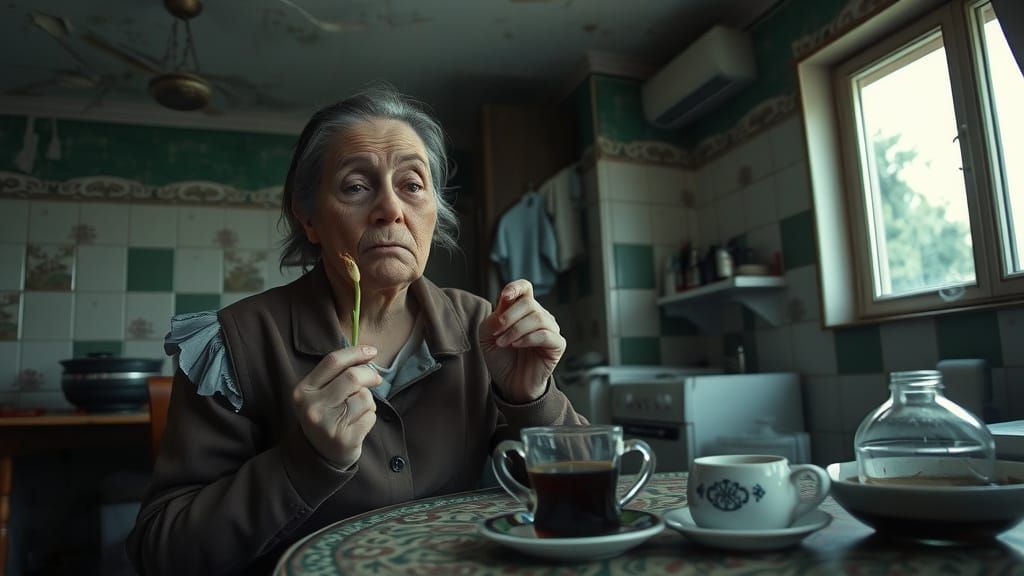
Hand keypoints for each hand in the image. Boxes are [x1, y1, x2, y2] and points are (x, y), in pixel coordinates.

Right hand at [291, 345, 380, 468]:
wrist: (320, 455)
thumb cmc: (326, 415)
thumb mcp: (321, 393)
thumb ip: (338, 374)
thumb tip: (367, 353)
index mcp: (303, 390)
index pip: (332, 361)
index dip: (355, 352)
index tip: (372, 351)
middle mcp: (312, 407)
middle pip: (352, 377)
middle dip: (370, 375)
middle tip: (377, 379)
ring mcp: (327, 424)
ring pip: (364, 398)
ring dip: (369, 402)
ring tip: (357, 411)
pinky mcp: (344, 439)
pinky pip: (370, 416)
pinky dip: (370, 417)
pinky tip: (358, 425)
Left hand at [480, 280, 565, 402]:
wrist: (509, 382)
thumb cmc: (500, 356)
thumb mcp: (487, 335)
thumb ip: (494, 318)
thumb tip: (505, 306)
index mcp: (523, 309)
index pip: (525, 287)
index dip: (516, 287)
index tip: (504, 297)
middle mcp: (539, 315)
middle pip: (529, 303)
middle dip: (509, 317)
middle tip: (496, 333)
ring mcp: (550, 329)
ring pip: (537, 318)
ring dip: (515, 330)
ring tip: (503, 343)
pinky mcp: (557, 345)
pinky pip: (546, 334)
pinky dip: (528, 338)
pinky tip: (516, 346)